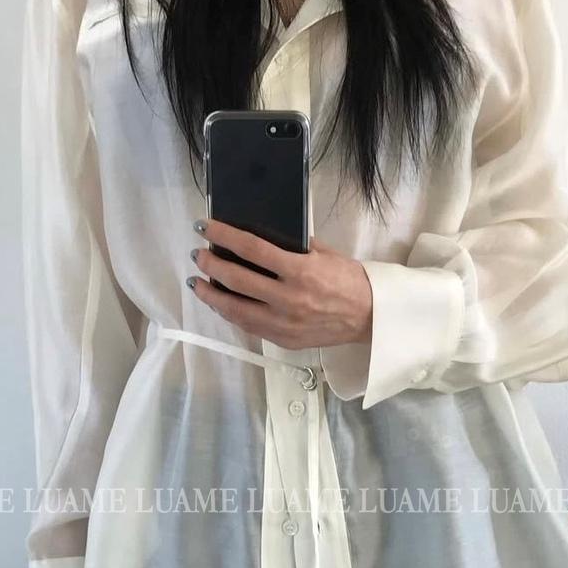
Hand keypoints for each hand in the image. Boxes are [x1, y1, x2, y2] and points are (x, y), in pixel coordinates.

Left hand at [188, 218, 372, 350]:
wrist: (369, 317)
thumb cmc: (349, 280)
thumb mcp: (324, 254)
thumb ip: (293, 247)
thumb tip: (262, 238)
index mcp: (300, 271)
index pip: (252, 249)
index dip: (224, 236)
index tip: (205, 227)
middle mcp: (288, 298)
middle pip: (237, 279)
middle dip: (211, 265)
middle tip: (198, 255)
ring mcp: (283, 323)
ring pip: (235, 309)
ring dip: (211, 295)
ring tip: (198, 283)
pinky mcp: (283, 340)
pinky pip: (248, 326)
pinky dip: (230, 313)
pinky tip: (220, 303)